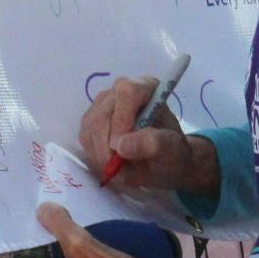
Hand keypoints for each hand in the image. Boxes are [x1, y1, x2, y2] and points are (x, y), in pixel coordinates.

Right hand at [81, 75, 215, 194]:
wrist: (164, 161)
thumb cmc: (172, 153)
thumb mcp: (172, 151)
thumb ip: (154, 144)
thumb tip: (122, 145)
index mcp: (147, 87)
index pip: (127, 93)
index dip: (121, 122)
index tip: (122, 151)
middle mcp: (122, 90)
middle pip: (102, 114)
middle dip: (107, 148)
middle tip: (119, 170)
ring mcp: (104, 103)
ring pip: (90, 126)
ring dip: (100, 154)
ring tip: (120, 168)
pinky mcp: (92, 119)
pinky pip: (85, 137)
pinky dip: (95, 155)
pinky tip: (111, 163)